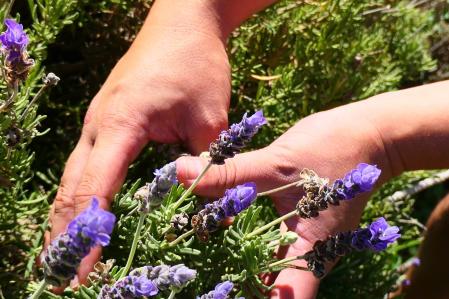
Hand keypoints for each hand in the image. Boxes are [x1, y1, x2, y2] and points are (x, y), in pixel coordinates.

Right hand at [44, 3, 230, 287]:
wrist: (184, 22)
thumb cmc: (197, 64)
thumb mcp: (211, 118)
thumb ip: (208, 165)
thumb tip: (212, 211)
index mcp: (120, 124)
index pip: (96, 191)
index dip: (89, 236)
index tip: (84, 273)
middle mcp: (98, 125)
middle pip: (72, 189)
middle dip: (66, 235)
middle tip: (63, 277)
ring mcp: (98, 121)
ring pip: (74, 177)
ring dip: (68, 217)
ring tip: (66, 258)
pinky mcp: (107, 120)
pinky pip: (87, 164)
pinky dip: (81, 195)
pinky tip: (85, 215)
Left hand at [176, 98, 397, 297]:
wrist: (366, 134)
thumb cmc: (331, 149)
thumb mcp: (277, 162)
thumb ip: (229, 173)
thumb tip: (180, 174)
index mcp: (311, 250)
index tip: (217, 295)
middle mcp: (308, 254)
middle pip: (272, 289)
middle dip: (239, 287)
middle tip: (202, 282)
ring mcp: (303, 241)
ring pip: (269, 267)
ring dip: (240, 266)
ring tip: (202, 265)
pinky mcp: (297, 227)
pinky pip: (269, 244)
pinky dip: (247, 242)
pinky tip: (222, 232)